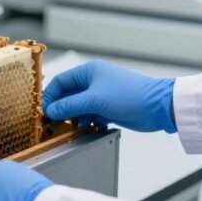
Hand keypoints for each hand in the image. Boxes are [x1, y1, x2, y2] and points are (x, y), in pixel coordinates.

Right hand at [43, 60, 176, 132]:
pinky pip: (90, 114)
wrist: (157, 107)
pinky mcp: (108, 107)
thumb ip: (70, 106)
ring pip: (78, 106)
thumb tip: (51, 110)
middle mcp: (93, 81)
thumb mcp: (95, 100)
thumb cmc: (129, 96)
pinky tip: (85, 128)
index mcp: (89, 71)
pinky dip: (85, 121)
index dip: (50, 95)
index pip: (61, 81)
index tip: (44, 111)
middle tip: (52, 122)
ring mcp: (101, 95)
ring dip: (73, 116)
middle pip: (68, 94)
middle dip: (61, 107)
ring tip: (69, 127)